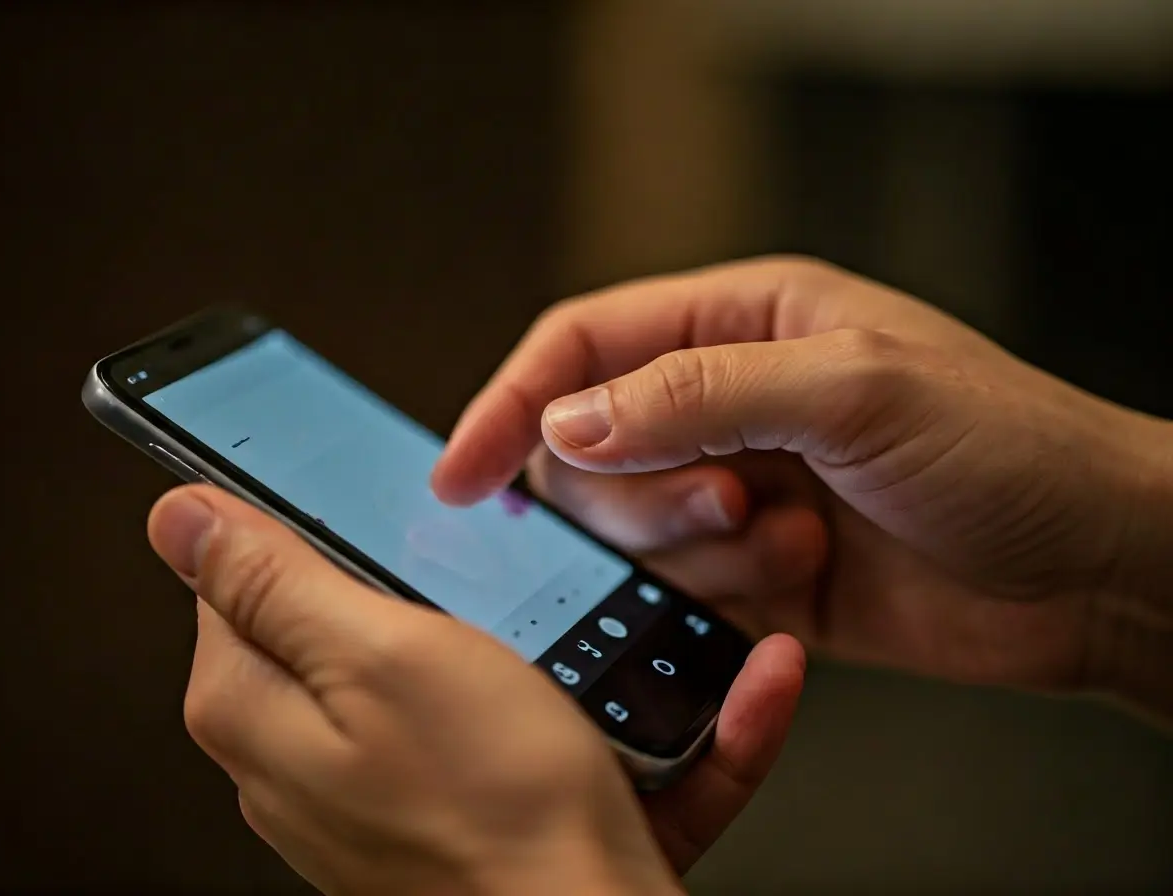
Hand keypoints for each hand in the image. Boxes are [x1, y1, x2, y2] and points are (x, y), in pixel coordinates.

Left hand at [148, 485, 804, 894]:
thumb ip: (272, 580)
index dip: (306, 520)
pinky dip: (525, 703)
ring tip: (545, 650)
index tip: (374, 504)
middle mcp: (291, 757)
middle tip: (477, 576)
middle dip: (404, 580)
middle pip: (329, 615)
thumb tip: (179, 516)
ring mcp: (362, 789)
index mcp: (253, 706)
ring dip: (481, 640)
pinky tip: (577, 706)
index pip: (235, 570)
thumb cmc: (498, 808)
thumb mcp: (383, 653)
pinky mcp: (432, 809)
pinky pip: (469, 726)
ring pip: (411, 663)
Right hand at [432, 257, 1172, 716]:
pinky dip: (724, 598)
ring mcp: (740, 493)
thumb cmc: (1007, 448)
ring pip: (633, 532)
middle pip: (594, 450)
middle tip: (731, 504)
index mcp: (744, 323)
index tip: (460, 472)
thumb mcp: (851, 389)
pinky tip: (807, 579)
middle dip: (643, 495)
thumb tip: (568, 423)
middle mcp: (730, 404)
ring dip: (700, 552)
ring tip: (796, 541)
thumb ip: (694, 394)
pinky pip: (681, 594)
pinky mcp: (760, 575)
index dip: (512, 401)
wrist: (1096, 569)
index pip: (585, 345)